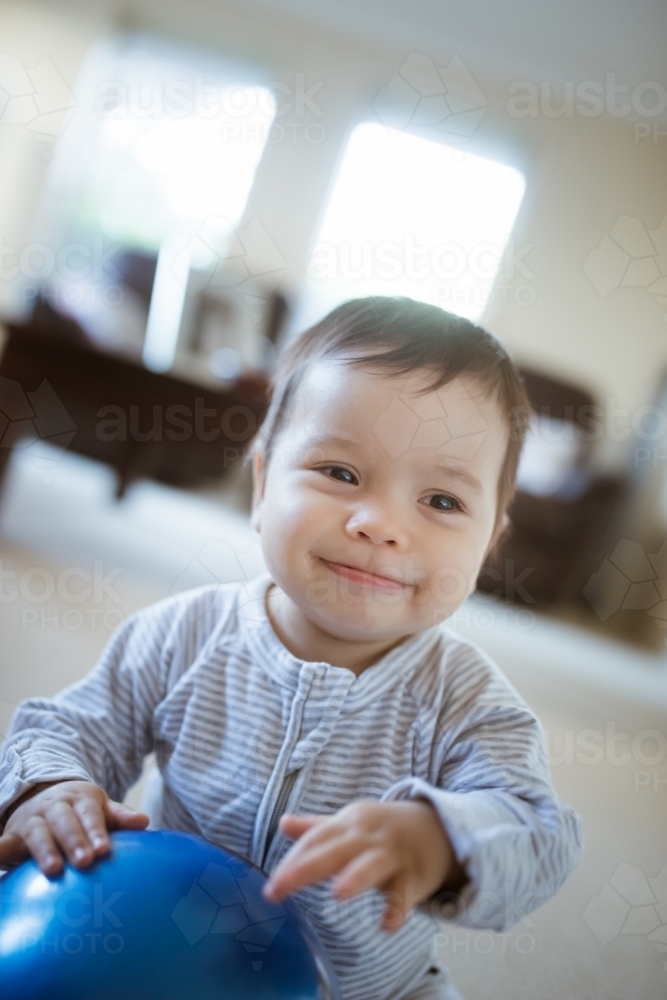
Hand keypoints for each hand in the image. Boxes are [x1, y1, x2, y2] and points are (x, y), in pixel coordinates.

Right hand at [0, 780, 148, 875]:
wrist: (42, 795)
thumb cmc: (80, 810)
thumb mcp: (99, 807)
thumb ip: (119, 817)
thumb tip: (144, 821)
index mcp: (79, 800)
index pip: (90, 814)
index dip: (96, 831)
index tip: (104, 849)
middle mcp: (54, 808)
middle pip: (64, 822)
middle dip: (74, 840)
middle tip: (85, 861)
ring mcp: (32, 821)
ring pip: (37, 833)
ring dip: (45, 850)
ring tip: (54, 869)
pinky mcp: (13, 836)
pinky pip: (4, 844)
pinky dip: (0, 850)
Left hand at [263, 799, 461, 931]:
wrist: (438, 826)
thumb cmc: (384, 830)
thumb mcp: (351, 823)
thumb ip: (317, 828)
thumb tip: (282, 824)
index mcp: (348, 823)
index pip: (315, 840)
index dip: (292, 862)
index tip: (270, 887)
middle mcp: (367, 836)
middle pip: (334, 850)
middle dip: (305, 868)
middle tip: (277, 888)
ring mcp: (392, 855)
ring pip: (371, 865)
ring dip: (356, 876)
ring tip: (338, 893)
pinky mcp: (414, 876)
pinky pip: (405, 893)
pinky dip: (397, 908)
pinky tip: (386, 926)